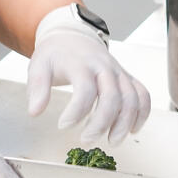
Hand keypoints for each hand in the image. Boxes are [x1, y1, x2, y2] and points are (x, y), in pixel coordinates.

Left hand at [26, 6, 150, 144]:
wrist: (72, 36)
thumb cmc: (56, 55)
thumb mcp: (38, 66)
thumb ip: (37, 88)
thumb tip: (35, 112)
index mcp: (80, 63)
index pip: (85, 89)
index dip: (76, 111)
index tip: (62, 126)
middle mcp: (104, 67)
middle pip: (112, 97)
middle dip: (101, 123)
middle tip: (86, 141)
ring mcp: (118, 72)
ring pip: (132, 98)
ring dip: (124, 123)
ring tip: (112, 141)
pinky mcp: (127, 77)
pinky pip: (143, 94)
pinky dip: (142, 113)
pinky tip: (132, 129)